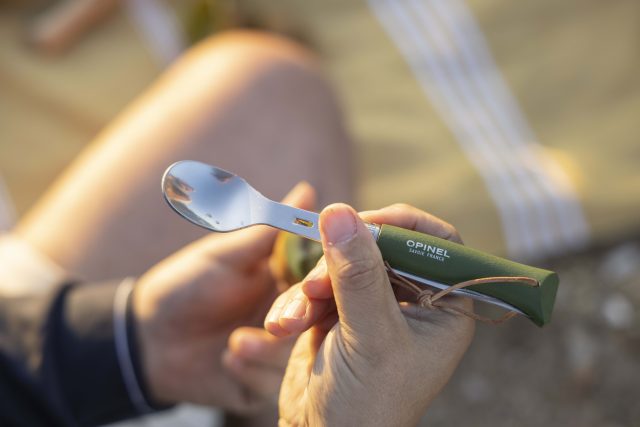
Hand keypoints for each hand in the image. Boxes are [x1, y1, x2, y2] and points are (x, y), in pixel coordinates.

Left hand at [132, 182, 314, 411]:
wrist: (145, 337)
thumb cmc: (184, 285)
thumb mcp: (226, 255)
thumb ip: (268, 228)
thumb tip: (307, 191)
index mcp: (286, 283)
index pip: (322, 281)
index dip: (326, 281)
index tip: (317, 283)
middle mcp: (289, 319)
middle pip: (317, 322)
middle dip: (297, 322)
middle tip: (276, 323)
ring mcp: (275, 353)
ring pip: (297, 356)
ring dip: (267, 351)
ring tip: (234, 343)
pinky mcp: (258, 383)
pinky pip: (270, 383)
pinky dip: (249, 371)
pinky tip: (226, 359)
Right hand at [265, 203, 474, 425]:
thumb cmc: (367, 406)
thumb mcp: (369, 336)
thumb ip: (357, 275)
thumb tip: (341, 213)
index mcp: (442, 307)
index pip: (435, 242)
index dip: (400, 226)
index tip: (362, 225)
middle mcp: (411, 302)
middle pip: (379, 248)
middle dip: (341, 264)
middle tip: (316, 284)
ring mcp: (373, 306)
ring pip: (342, 265)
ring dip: (313, 287)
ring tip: (297, 317)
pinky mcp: (339, 314)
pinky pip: (318, 287)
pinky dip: (298, 303)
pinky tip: (285, 326)